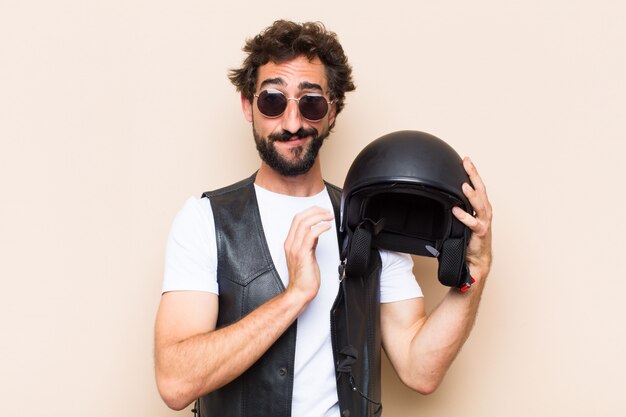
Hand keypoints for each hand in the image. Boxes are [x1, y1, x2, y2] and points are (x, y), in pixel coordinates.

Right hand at [283, 206, 333, 302]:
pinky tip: (327, 227)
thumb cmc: (303, 277)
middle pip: (300, 218)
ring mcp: (296, 248)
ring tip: (329, 218)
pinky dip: (320, 227)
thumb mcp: (306, 255)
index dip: (310, 211)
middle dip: (315, 211)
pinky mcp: (303, 254)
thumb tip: (316, 232)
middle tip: (327, 213)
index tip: (321, 211)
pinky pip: (311, 235)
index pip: (297, 219)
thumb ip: (309, 243)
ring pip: (305, 223)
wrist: (299, 292)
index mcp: (290, 243)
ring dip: (319, 217)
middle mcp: (291, 244)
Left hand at [452, 157, 492, 282]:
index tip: (466, 159)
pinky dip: (464, 216)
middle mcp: (485, 211)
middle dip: (474, 175)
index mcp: (482, 206)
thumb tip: (443, 196)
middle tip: (467, 163)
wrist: (477, 258)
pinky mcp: (480, 232)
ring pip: (479, 204)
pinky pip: (472, 223)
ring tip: (464, 185)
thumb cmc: (470, 237)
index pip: (478, 185)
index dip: (473, 172)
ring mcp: (484, 222)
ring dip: (471, 194)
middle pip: (481, 189)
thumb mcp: (463, 219)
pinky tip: (456, 210)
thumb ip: (458, 206)